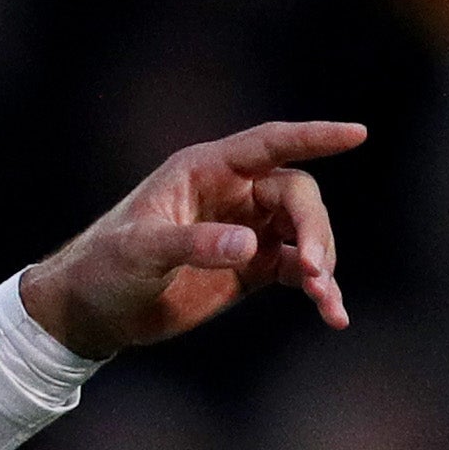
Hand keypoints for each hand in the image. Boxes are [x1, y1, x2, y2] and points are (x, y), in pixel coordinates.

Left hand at [19, 120, 368, 358]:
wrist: (91, 312)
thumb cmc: (103, 268)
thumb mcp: (140, 252)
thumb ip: (192, 244)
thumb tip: (249, 244)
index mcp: (202, 171)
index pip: (268, 144)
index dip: (313, 137)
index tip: (357, 134)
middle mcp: (230, 193)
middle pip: (297, 195)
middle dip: (314, 228)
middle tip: (313, 268)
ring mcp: (244, 230)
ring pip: (305, 233)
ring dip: (322, 262)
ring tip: (322, 297)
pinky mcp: (251, 268)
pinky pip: (298, 270)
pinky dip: (318, 289)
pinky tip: (333, 315)